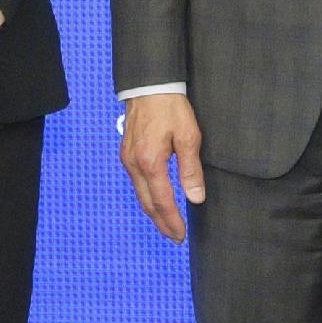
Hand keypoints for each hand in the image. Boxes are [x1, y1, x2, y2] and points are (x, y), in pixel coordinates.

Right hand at [121, 93, 206, 242]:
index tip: (181, 236)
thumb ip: (190, 169)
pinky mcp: (127, 154)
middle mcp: (134, 165)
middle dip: (161, 223)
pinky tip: (156, 201)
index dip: (172, 221)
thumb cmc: (170, 108)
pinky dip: (147, 197)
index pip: (162, 202)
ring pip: (140, 194)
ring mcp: (128, 160)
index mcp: (150, 163)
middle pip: (147, 203)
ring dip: (153, 212)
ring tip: (167, 224)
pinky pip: (136, 183)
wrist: (149, 86)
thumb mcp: (188, 136)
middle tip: (175, 237)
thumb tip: (195, 197)